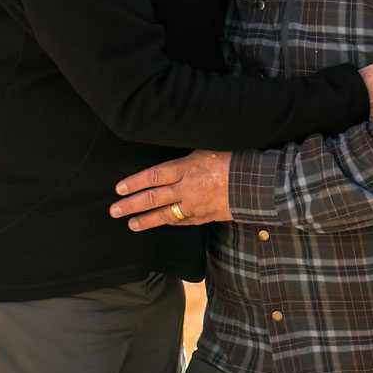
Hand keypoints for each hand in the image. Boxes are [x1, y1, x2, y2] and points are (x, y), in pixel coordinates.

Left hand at [111, 151, 231, 229]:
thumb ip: (189, 154)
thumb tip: (173, 151)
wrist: (258, 184)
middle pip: (154, 198)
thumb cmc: (236, 159)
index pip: (153, 176)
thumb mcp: (209, 147)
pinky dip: (172, 222)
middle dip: (131, 205)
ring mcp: (196, 205)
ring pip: (166, 215)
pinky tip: (163, 223)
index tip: (119, 189)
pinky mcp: (206, 216)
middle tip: (114, 210)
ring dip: (146, 220)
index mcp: (187, 168)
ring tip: (131, 224)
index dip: (134, 183)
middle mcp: (187, 188)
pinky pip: (184, 221)